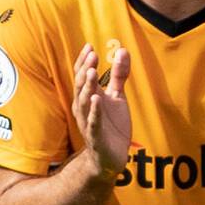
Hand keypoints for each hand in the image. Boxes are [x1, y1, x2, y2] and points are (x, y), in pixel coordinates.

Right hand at [71, 43, 131, 178]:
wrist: (111, 157)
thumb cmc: (112, 125)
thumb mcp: (117, 97)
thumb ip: (119, 75)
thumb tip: (122, 50)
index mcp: (88, 97)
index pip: (82, 76)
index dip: (84, 62)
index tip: (89, 46)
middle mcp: (84, 108)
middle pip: (82, 86)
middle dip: (86, 70)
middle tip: (92, 55)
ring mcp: (88, 122)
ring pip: (84, 102)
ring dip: (88, 87)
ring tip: (92, 72)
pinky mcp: (96, 137)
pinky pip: (93, 122)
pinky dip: (94, 111)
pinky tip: (97, 99)